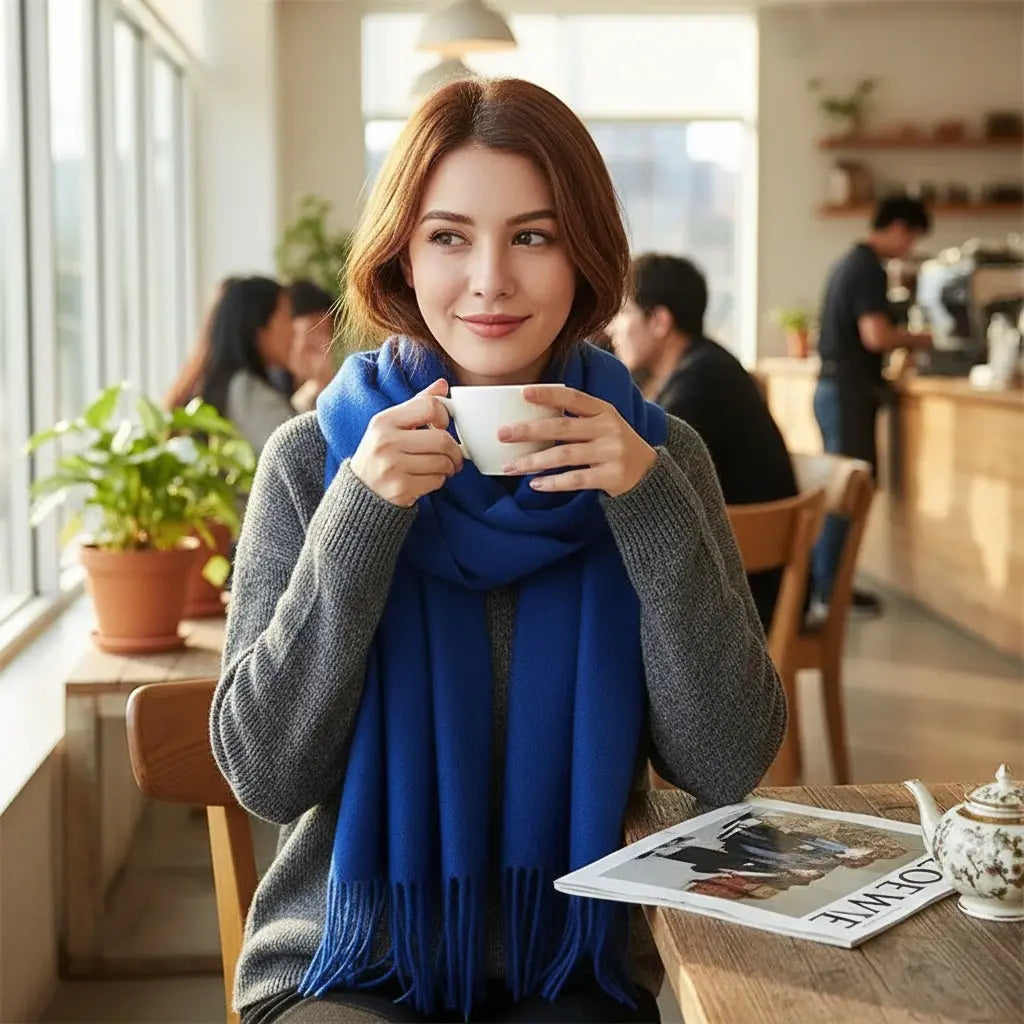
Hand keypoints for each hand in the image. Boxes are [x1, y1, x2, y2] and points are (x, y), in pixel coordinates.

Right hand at [350, 379, 463, 506]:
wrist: (362, 489)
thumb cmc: (382, 452)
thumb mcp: (392, 424)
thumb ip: (418, 403)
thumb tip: (442, 385)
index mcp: (384, 421)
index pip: (429, 406)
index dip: (444, 415)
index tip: (442, 425)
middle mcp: (386, 442)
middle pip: (441, 439)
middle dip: (454, 449)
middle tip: (453, 454)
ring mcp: (392, 467)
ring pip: (442, 462)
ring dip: (449, 466)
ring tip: (444, 466)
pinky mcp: (401, 488)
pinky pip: (436, 481)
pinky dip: (440, 480)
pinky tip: (430, 478)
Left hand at [498, 385, 656, 496]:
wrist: (648, 474)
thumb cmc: (614, 446)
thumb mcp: (603, 424)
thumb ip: (577, 418)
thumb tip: (530, 417)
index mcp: (604, 410)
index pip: (573, 397)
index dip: (548, 394)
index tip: (522, 393)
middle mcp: (608, 428)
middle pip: (562, 427)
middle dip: (529, 430)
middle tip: (502, 434)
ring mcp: (611, 453)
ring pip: (564, 456)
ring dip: (534, 462)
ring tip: (510, 467)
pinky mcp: (612, 476)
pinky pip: (576, 479)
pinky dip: (553, 482)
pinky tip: (534, 484)